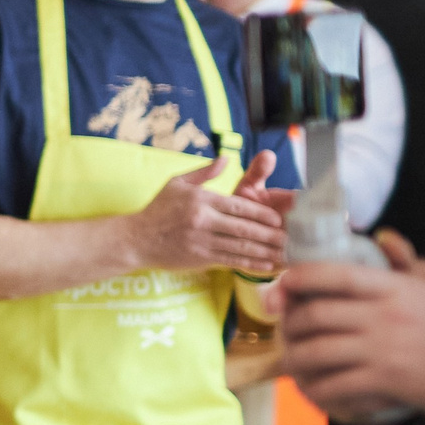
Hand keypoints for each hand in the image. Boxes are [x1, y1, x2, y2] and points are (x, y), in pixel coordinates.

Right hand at [127, 150, 289, 273]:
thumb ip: (204, 173)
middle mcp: (202, 222)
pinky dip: (250, 263)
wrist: (135, 239)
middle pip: (243, 228)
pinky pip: (230, 260)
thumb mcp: (176, 183)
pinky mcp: (199, 258)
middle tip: (289, 237)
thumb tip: (226, 159)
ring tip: (284, 252)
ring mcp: (201, 242)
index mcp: (201, 201)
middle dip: (269, 234)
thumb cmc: (157, 209)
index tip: (277, 218)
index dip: (261, 214)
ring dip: (264, 250)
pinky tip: (266, 264)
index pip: (238, 206)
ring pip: (240, 246)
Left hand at [270, 229, 424, 420]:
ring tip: (289, 360)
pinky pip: (334, 386)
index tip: (282, 283)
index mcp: (394, 289)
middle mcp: (384, 317)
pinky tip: (311, 390)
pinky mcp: (385, 382)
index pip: (336, 275)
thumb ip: (408, 262)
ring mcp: (382, 351)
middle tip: (282, 329)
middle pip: (315, 315)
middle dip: (289, 323)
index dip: (300, 277)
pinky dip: (314, 391)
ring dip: (293, 359)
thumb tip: (383, 237)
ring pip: (315, 353)